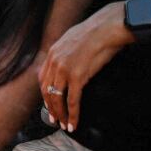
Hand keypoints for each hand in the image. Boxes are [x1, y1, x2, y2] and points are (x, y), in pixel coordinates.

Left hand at [38, 1, 131, 131]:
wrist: (108, 26)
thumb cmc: (97, 32)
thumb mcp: (74, 39)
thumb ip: (66, 52)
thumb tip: (69, 62)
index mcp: (52, 52)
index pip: (43, 79)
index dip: (45, 94)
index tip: (49, 103)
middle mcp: (54, 61)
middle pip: (47, 91)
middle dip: (50, 107)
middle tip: (55, 119)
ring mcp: (64, 69)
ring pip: (57, 98)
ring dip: (60, 114)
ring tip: (64, 124)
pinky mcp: (77, 76)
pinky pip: (72, 100)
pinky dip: (72, 114)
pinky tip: (74, 123)